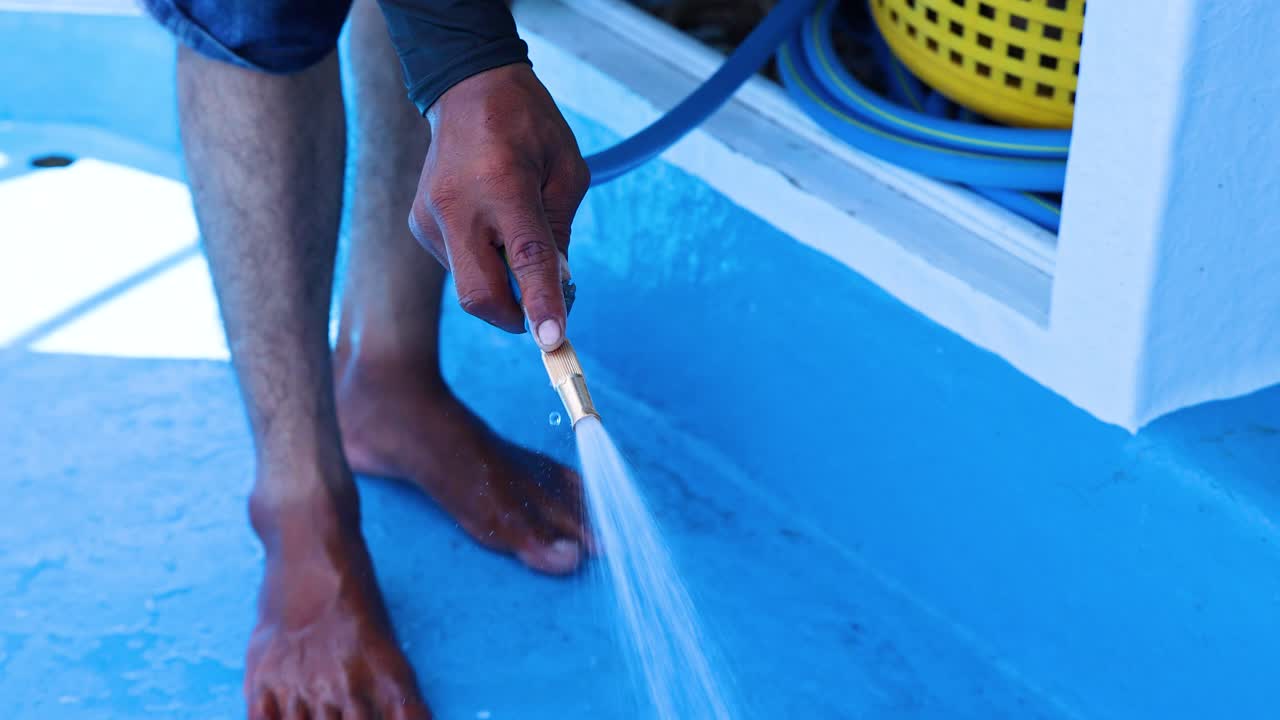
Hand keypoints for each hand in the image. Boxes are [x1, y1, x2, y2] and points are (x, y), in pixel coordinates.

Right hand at [409, 63, 589, 350]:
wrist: (467, 86)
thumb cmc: (528, 126)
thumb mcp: (566, 171)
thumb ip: (560, 233)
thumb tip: (557, 292)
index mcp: (503, 184)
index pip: (524, 259)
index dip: (540, 303)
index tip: (553, 341)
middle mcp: (458, 205)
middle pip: (480, 294)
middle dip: (515, 316)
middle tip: (541, 312)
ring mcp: (430, 218)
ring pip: (468, 286)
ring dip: (501, 283)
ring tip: (514, 235)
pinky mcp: (419, 225)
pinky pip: (457, 266)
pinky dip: (483, 264)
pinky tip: (490, 226)